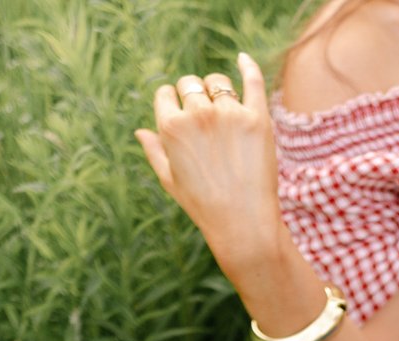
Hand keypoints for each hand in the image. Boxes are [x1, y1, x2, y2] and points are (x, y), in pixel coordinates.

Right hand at [137, 54, 281, 268]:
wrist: (243, 223)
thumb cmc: (203, 205)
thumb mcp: (170, 179)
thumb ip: (154, 150)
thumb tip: (140, 131)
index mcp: (170, 126)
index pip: (165, 93)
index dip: (171, 102)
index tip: (180, 113)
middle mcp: (198, 115)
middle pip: (190, 84)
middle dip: (192, 95)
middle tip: (204, 118)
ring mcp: (229, 114)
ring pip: (218, 81)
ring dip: (217, 89)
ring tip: (224, 109)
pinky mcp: (258, 118)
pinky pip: (252, 80)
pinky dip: (248, 66)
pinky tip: (243, 59)